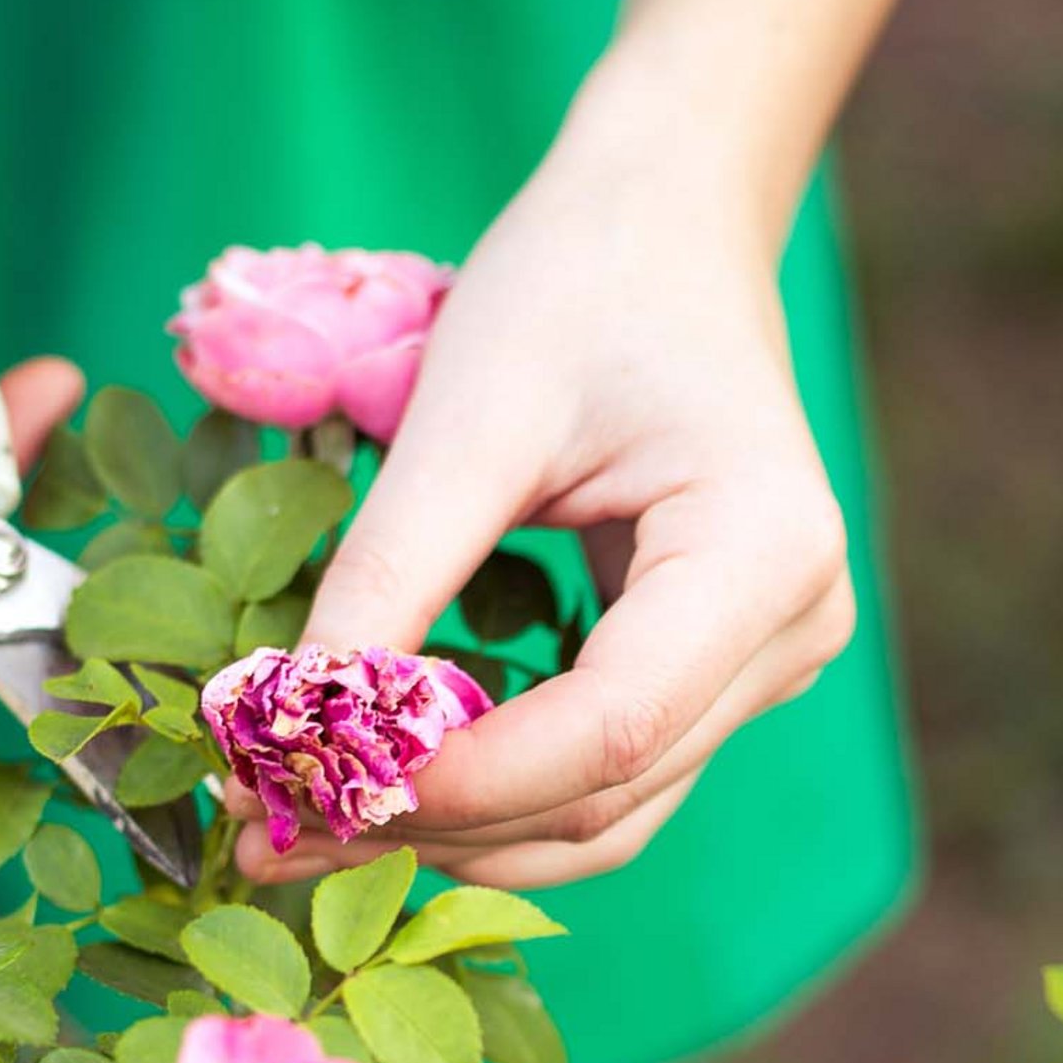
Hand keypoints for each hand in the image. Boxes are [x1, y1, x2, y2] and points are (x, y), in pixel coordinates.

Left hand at [235, 78, 855, 890]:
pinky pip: (607, 775)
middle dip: (438, 822)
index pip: (612, 725)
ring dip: (461, 834)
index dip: (466, 781)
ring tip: (310, 828)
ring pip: (609, 814)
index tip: (316, 789)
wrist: (666, 228)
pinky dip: (497, 797)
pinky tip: (387, 788)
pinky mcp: (719, 675)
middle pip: (609, 791)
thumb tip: (290, 716)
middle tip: (270, 834)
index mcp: (765, 549)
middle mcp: (792, 629)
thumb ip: (392, 568)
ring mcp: (766, 663)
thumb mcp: (470, 411)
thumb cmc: (580, 283)